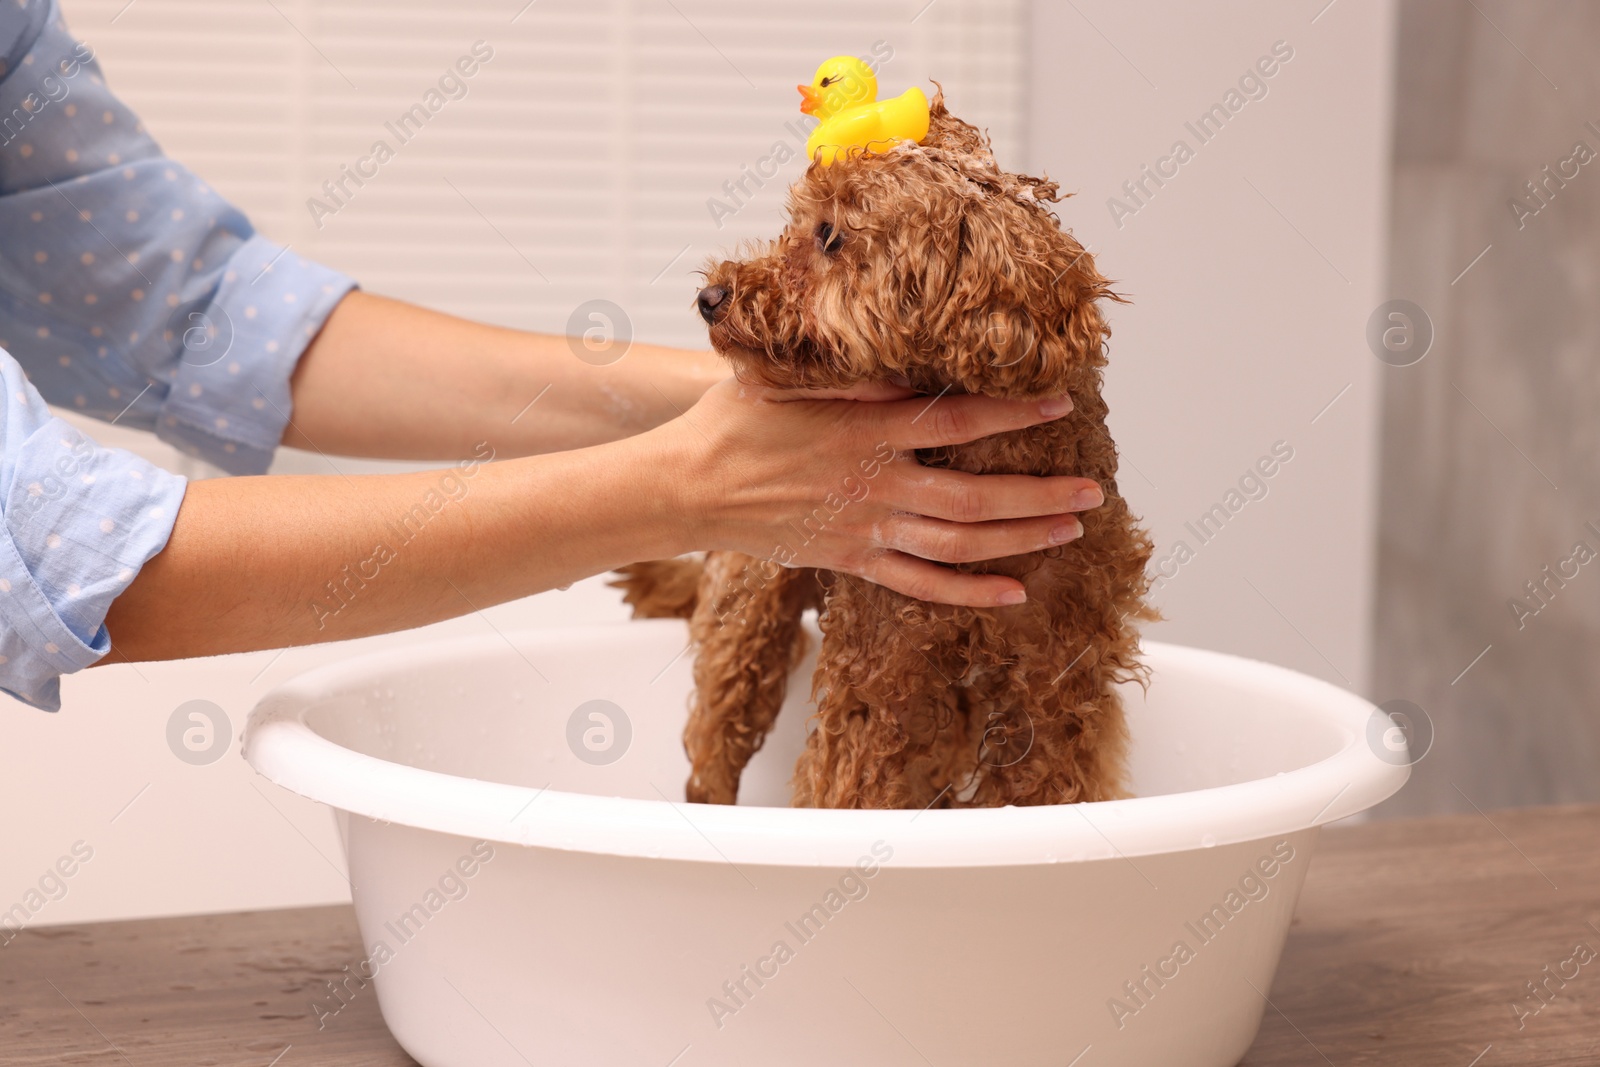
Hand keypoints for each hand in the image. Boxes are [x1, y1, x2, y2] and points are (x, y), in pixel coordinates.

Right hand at [666, 378, 1103, 606]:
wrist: (688, 488)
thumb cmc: (734, 422)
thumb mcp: (790, 376)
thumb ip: (856, 371)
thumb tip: (912, 363)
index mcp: (864, 430)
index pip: (956, 422)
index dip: (1013, 416)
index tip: (1060, 406)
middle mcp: (874, 484)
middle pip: (975, 498)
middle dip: (1040, 496)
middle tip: (1091, 491)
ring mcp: (865, 529)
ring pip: (958, 544)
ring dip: (1020, 540)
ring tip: (1069, 529)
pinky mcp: (852, 560)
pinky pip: (920, 584)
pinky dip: (969, 592)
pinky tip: (1012, 592)